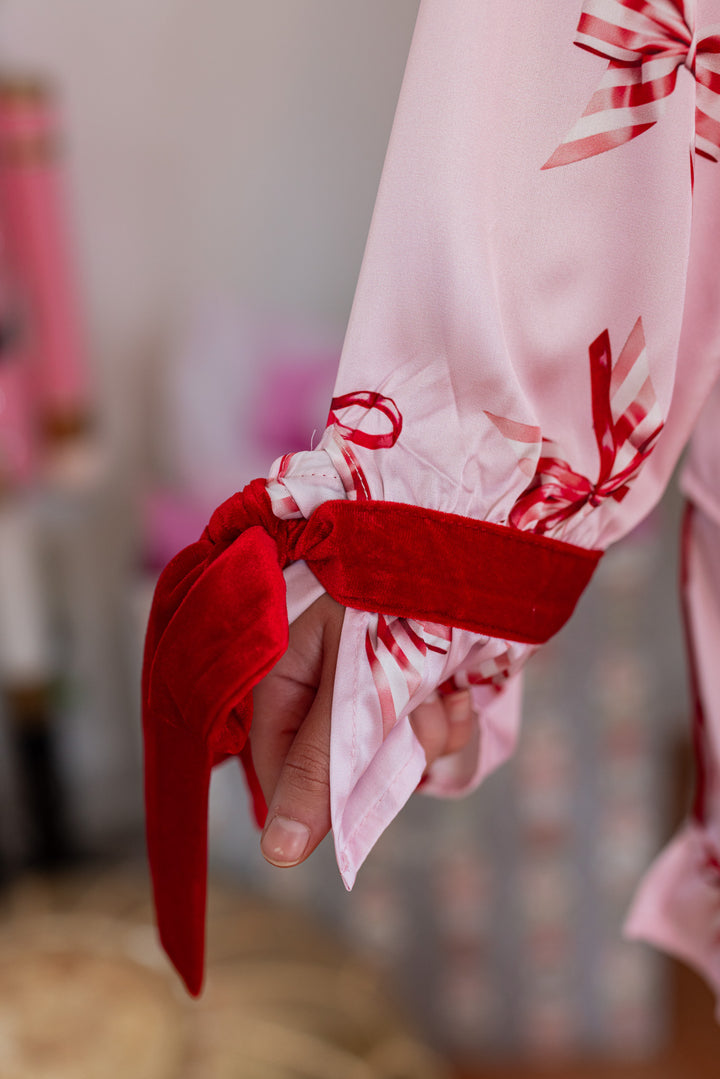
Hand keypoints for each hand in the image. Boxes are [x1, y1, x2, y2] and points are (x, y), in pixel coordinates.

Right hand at [251, 594, 474, 867]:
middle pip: (342, 766)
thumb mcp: (354, 681)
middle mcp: (319, 680)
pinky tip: (463, 692)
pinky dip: (450, 720)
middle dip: (389, 753)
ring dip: (426, 734)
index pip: (278, 767)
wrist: (477, 526)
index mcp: (280, 671)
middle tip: (417, 713)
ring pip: (390, 755)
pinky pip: (425, 736)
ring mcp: (367, 682)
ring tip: (444, 689)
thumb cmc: (403, 592)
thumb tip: (278, 856)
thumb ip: (320, 767)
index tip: (364, 793)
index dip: (321, 791)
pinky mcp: (410, 683)